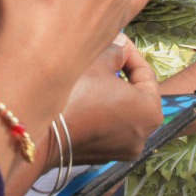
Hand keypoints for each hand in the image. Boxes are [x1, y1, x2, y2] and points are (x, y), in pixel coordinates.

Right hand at [62, 37, 160, 162]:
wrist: (44, 135)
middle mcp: (143, 134)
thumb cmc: (77, 95)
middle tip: (103, 56)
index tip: (115, 40)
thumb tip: (121, 45)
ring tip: (91, 76)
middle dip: (120, 73)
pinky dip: (100, 111)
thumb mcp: (97, 64)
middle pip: (135, 94)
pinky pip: (108, 126)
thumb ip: (115, 51)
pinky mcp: (104, 155)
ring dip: (109, 93)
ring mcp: (123, 148)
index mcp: (150, 111)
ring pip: (121, 111)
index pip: (145, 73)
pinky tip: (82, 99)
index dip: (129, 52)